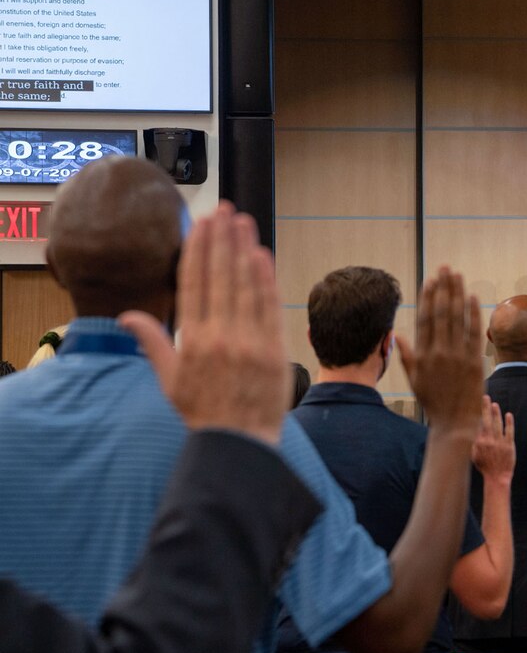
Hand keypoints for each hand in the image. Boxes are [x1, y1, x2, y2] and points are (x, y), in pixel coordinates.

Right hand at [119, 203, 287, 444]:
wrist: (238, 441)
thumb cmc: (202, 412)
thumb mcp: (168, 379)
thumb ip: (153, 342)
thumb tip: (127, 316)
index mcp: (192, 340)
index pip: (193, 283)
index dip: (198, 250)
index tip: (201, 224)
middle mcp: (219, 335)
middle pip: (220, 276)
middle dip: (222, 239)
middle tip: (225, 210)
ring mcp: (249, 341)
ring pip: (246, 285)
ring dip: (245, 249)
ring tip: (244, 222)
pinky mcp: (273, 348)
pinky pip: (269, 306)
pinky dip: (266, 279)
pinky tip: (262, 255)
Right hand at [397, 266, 481, 444]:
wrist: (455, 422)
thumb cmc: (433, 402)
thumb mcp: (414, 380)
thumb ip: (406, 356)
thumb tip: (396, 335)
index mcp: (422, 356)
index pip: (425, 319)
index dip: (428, 297)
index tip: (430, 280)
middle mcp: (438, 352)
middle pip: (441, 313)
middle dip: (443, 288)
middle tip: (445, 268)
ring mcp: (457, 356)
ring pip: (457, 318)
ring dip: (457, 293)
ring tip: (457, 275)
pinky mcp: (474, 361)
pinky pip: (473, 332)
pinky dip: (473, 313)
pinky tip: (472, 296)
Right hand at [472, 396, 514, 484]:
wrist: (497, 477)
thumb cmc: (485, 467)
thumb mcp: (475, 456)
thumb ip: (475, 443)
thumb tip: (475, 432)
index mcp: (479, 443)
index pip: (479, 424)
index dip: (479, 415)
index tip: (479, 406)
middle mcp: (489, 441)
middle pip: (486, 420)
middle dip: (486, 408)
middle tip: (486, 398)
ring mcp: (499, 442)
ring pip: (497, 424)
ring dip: (496, 413)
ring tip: (495, 404)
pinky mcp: (509, 445)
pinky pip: (509, 431)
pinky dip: (509, 422)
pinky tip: (508, 415)